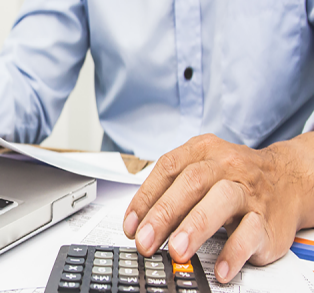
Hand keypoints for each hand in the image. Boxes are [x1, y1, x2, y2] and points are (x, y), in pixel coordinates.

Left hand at [123, 133, 313, 282]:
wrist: (289, 180)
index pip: (167, 168)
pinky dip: (233, 252)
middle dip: (163, 214)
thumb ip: (170, 192)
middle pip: (191, 183)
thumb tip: (138, 226)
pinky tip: (219, 268)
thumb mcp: (201, 170)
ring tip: (177, 251)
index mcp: (202, 151)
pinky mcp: (268, 219)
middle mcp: (226, 166)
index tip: (130, 226)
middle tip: (145, 242)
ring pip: (222, 200)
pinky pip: (251, 233)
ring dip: (195, 227)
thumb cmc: (234, 178)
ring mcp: (248, 191)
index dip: (145, 198)